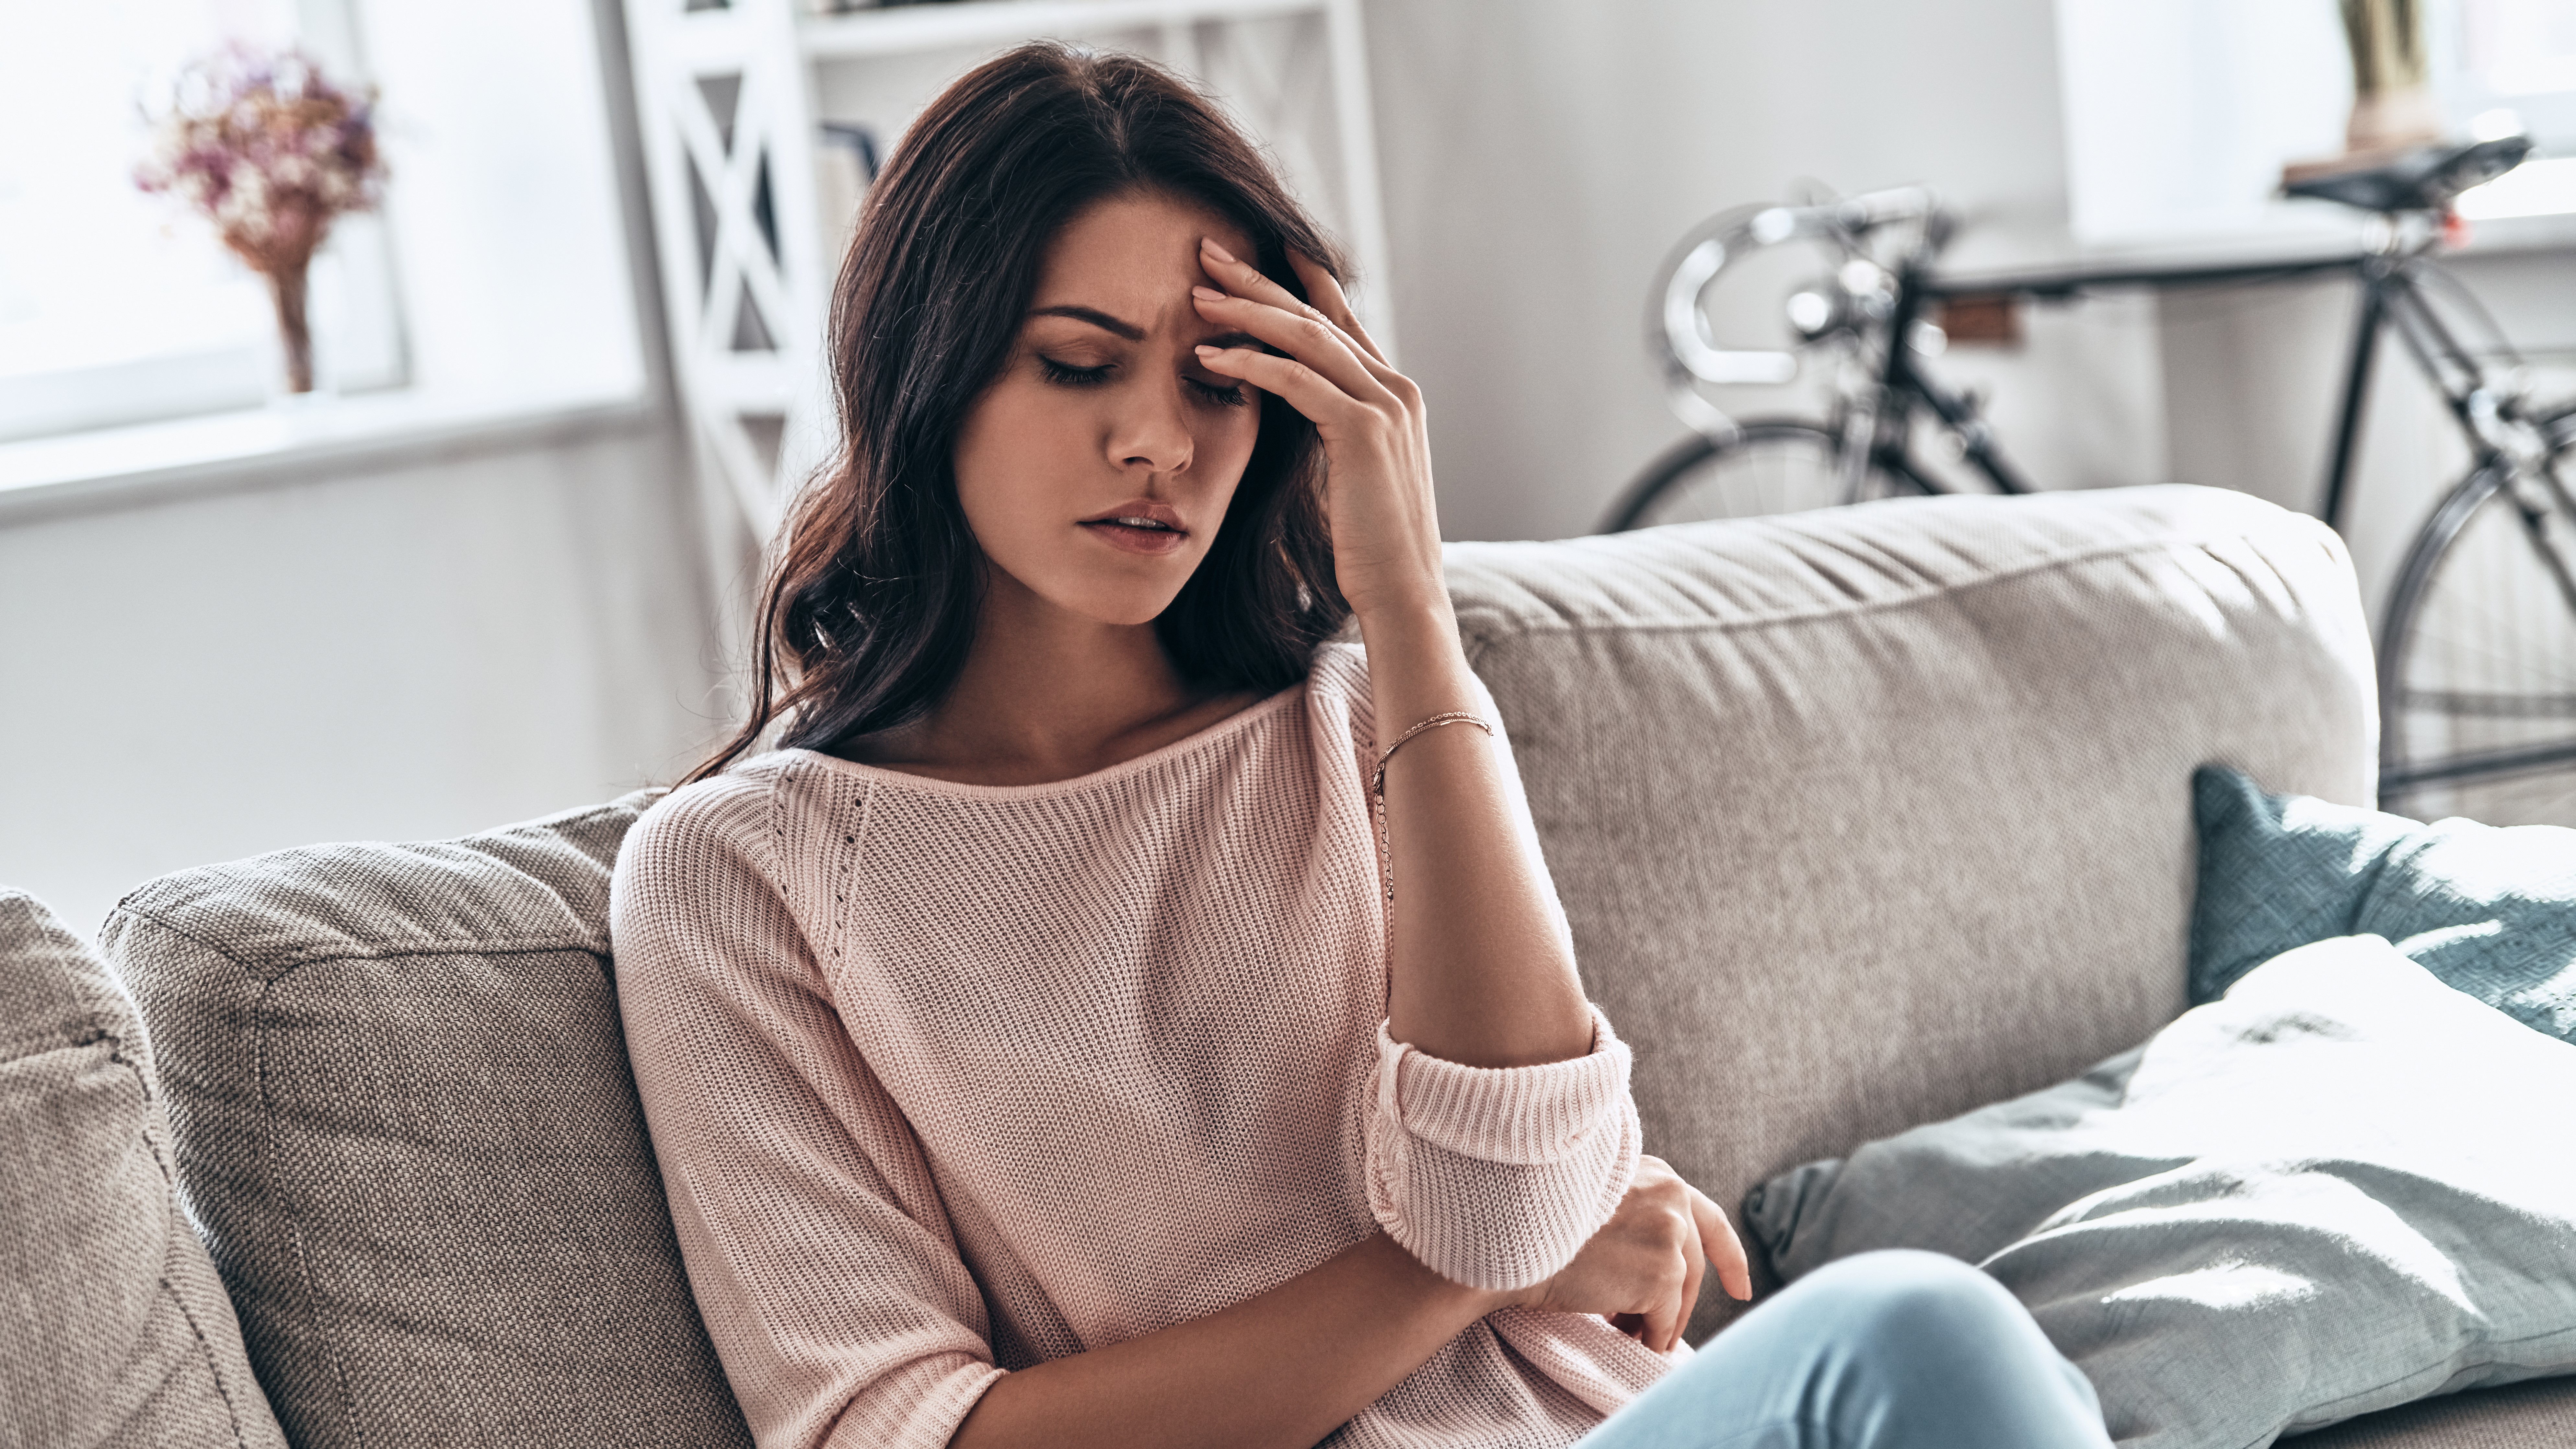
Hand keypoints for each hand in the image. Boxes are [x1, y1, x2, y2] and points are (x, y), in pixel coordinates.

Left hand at [1191, 239, 1442, 623]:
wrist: (1403, 592)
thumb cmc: (1369, 546)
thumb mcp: (1349, 474)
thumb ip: (1330, 430)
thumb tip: (1291, 409)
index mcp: (1394, 394)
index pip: (1341, 319)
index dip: (1301, 279)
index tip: (1260, 245)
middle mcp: (1395, 388)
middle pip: (1317, 315)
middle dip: (1260, 278)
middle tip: (1207, 250)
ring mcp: (1386, 406)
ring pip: (1305, 337)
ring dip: (1246, 311)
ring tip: (1197, 294)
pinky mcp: (1364, 431)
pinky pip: (1297, 380)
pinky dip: (1250, 364)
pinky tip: (1208, 356)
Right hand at [1514, 1156, 1752, 1353]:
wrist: (1506, 1234)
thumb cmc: (1534, 1220)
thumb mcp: (1594, 1198)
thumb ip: (1635, 1216)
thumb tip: (1657, 1271)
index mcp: (1653, 1172)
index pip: (1706, 1215)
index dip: (1728, 1255)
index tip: (1740, 1288)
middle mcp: (1671, 1195)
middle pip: (1694, 1261)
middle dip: (1681, 1302)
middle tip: (1662, 1332)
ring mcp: (1670, 1232)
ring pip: (1679, 1294)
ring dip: (1659, 1320)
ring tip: (1627, 1334)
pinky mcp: (1663, 1272)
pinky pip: (1663, 1319)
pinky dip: (1649, 1337)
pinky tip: (1625, 1341)